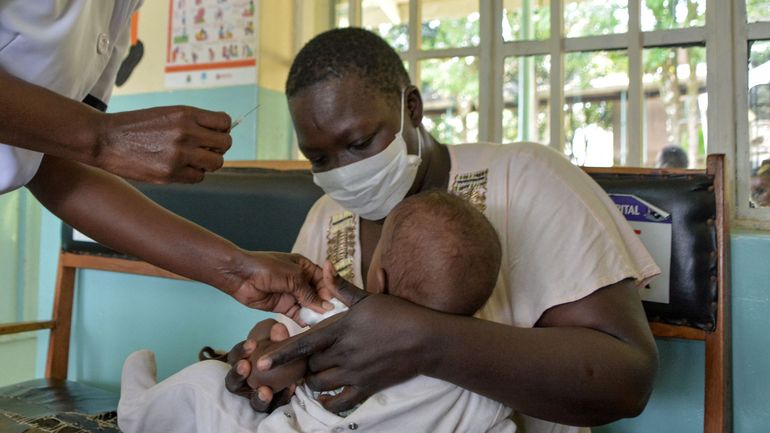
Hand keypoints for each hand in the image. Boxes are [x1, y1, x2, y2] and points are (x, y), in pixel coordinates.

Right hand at [96, 106, 231, 182]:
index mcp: (186, 114)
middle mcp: (186, 133)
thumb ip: (194, 122)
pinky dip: (193, 174)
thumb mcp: (168, 113)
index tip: (213, 134)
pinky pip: (198, 177)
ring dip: (208, 162)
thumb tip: (220, 134)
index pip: (224, 122)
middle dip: (218, 147)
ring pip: (216, 163)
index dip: (222, 129)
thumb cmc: (138, 126)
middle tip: (204, 149)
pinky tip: (180, 167)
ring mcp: (179, 155)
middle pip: (225, 144)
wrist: (105, 139)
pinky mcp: (170, 173)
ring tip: (193, 159)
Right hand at [225, 320, 295, 411]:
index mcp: (241, 363)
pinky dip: (282, 397)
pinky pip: (276, 406)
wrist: (295, 365)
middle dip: (237, 375)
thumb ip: (277, 334)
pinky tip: (291, 388)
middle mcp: (244, 383)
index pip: (234, 358)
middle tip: (245, 366)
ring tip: (265, 391)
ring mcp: (257, 397)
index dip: (240, 351)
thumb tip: (278, 328)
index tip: (252, 343)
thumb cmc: (278, 350)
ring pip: (253, 402)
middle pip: (233, 383)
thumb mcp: (276, 338)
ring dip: (258, 397)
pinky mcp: (273, 405)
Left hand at [228, 252, 328, 316]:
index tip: (337, 304)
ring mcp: (292, 294)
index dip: (331, 291)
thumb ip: (309, 293)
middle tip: (333, 318)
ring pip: (309, 306)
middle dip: (325, 305)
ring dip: (316, 314)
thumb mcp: (293, 277)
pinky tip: (311, 327)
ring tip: (325, 325)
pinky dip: (304, 320)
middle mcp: (301, 281)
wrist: (240, 275)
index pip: (324, 280)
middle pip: (318, 294)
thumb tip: (326, 307)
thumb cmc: (267, 268)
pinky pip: (298, 314)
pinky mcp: (284, 306)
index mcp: (305, 267)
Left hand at [256, 283, 433, 413]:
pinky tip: (325, 397)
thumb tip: (324, 265)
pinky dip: (328, 402)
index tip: (262, 360)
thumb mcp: (368, 298)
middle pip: (310, 364)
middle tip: (300, 360)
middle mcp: (345, 353)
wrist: (426, 339)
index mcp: (342, 330)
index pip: (304, 343)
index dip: (281, 353)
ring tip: (312, 374)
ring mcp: (355, 373)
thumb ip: (341, 286)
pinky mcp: (367, 387)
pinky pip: (340, 401)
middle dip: (302, 363)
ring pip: (320, 383)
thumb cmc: (397, 314)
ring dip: (312, 381)